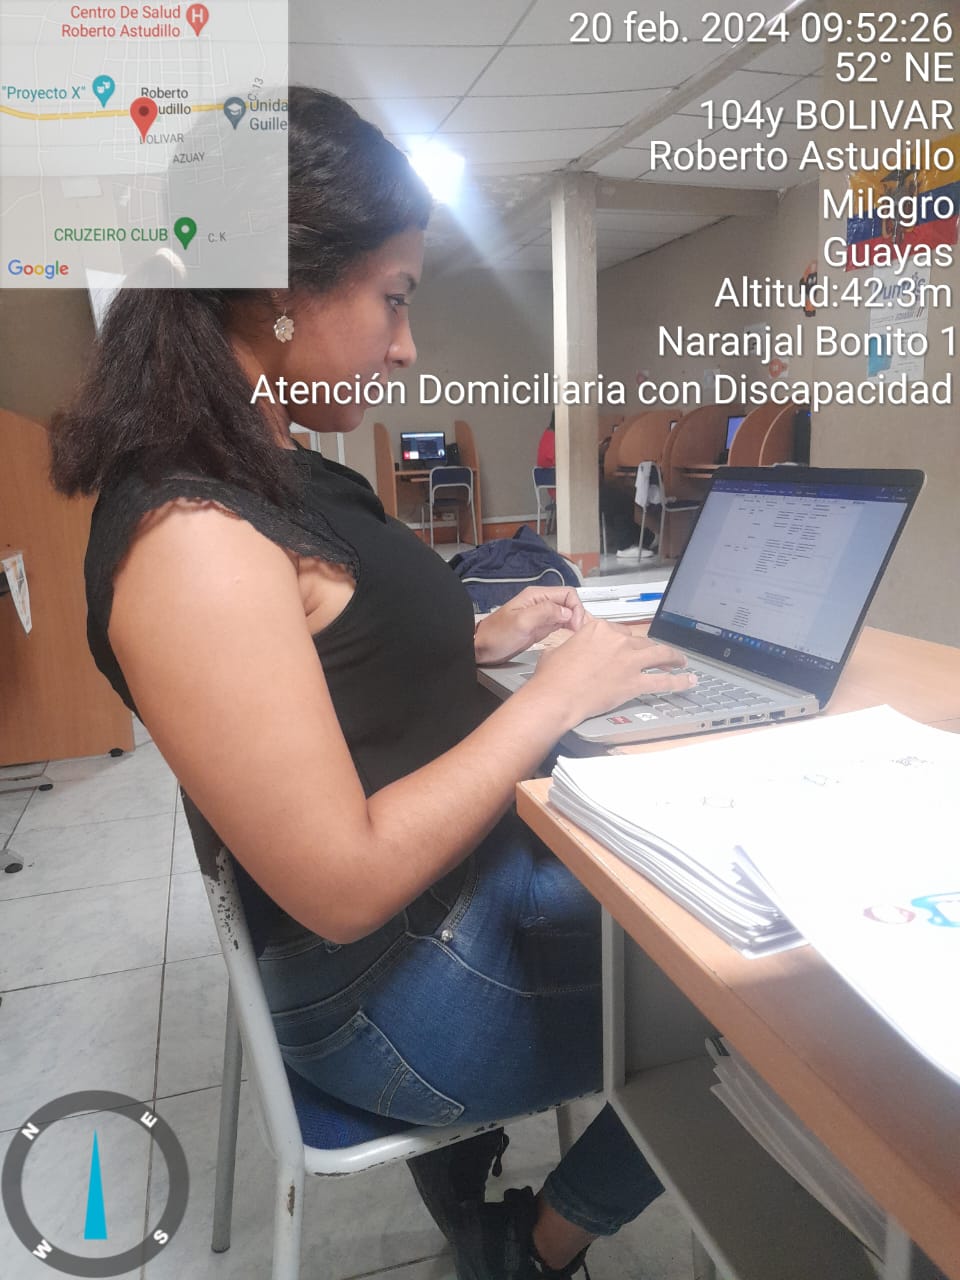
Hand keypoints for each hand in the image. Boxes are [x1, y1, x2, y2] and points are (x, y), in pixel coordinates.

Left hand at [474, 586, 586, 665]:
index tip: (575, 625)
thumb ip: (544, 612)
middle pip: (569, 604)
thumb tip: (566, 612)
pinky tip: (569, 639)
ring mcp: (540, 616)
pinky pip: (559, 626)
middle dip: (578, 616)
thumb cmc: (495, 635)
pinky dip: (567, 631)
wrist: (481, 648)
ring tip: (577, 637)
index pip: (567, 594)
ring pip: (567, 615)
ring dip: (574, 624)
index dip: (576, 608)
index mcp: (536, 596)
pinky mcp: (539, 628)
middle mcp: (540, 604)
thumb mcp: (521, 622)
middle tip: (579, 633)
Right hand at [529, 615, 695, 726]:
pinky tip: (688, 680)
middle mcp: (618, 640)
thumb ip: (572, 645)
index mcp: (599, 629)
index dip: (625, 642)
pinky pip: (662, 681)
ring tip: (681, 661)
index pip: (620, 632)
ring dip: (673, 657)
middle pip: (641, 642)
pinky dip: (678, 680)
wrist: (557, 696)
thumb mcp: (558, 649)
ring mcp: (629, 660)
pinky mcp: (634, 682)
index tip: (627, 648)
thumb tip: (573, 649)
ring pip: (659, 654)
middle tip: (658, 655)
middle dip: (649, 649)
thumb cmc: (553, 676)